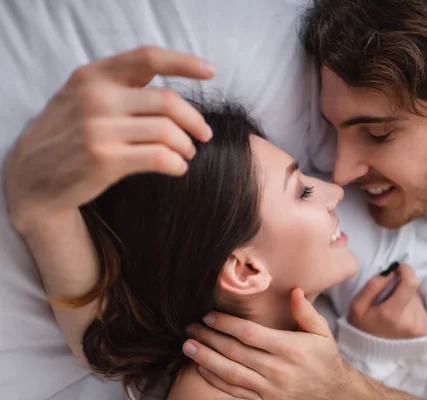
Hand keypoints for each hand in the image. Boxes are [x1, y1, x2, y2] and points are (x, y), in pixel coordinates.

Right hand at [3, 46, 214, 234]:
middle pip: (168, 101)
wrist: (31, 177)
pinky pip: (159, 157)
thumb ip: (117, 86)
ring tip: (187, 153)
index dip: (184, 62)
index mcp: (93, 75)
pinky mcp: (104, 160)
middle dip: (195, 120)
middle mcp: (96, 97)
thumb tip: (169, 86)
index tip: (211, 72)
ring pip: (167, 131)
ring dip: (186, 145)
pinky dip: (177, 164)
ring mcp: (98, 129)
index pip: (148, 58)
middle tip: (204, 134)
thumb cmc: (66, 135)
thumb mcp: (81, 97)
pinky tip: (177, 168)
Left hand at [182, 289, 354, 399]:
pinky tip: (202, 369)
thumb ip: (306, 312)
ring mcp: (270, 389)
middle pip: (236, 352)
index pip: (250, 334)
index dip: (227, 325)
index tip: (209, 316)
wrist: (334, 394)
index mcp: (290, 348)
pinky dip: (216, 381)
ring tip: (188, 347)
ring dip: (206, 359)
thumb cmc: (325, 358)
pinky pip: (236, 392)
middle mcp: (278, 369)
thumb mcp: (322, 332)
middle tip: (190, 328)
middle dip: (210, 339)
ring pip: (231, 374)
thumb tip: (295, 290)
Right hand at [348, 264, 426, 338]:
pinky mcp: (426, 331)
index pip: (411, 282)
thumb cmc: (363, 328)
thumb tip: (391, 272)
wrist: (372, 357)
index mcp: (391, 314)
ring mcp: (420, 328)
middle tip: (389, 299)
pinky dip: (413, 310)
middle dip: (402, 288)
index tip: (398, 270)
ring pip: (418, 299)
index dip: (406, 271)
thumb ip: (373, 286)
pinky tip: (402, 319)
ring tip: (395, 312)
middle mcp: (410, 322)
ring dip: (407, 300)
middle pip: (413, 290)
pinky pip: (422, 310)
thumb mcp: (357, 307)